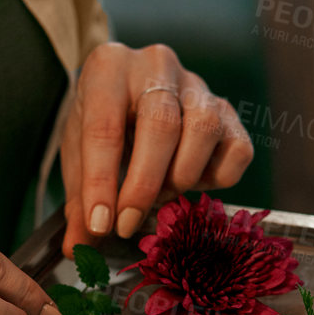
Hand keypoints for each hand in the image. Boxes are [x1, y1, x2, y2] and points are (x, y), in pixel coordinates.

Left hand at [59, 42, 254, 254]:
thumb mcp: (80, 155)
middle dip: (144, 185)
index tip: (99, 225)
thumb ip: (79, 201)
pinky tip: (193, 182)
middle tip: (127, 224)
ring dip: (182, 176)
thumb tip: (77, 249)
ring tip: (161, 194)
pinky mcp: (229, 110)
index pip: (104, 127)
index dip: (101, 182)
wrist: (131, 96)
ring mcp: (198, 85)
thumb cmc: (104, 124)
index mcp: (109, 68)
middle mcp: (157, 65)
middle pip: (161, 125)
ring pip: (204, 130)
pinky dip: (218, 177)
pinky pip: (237, 149)